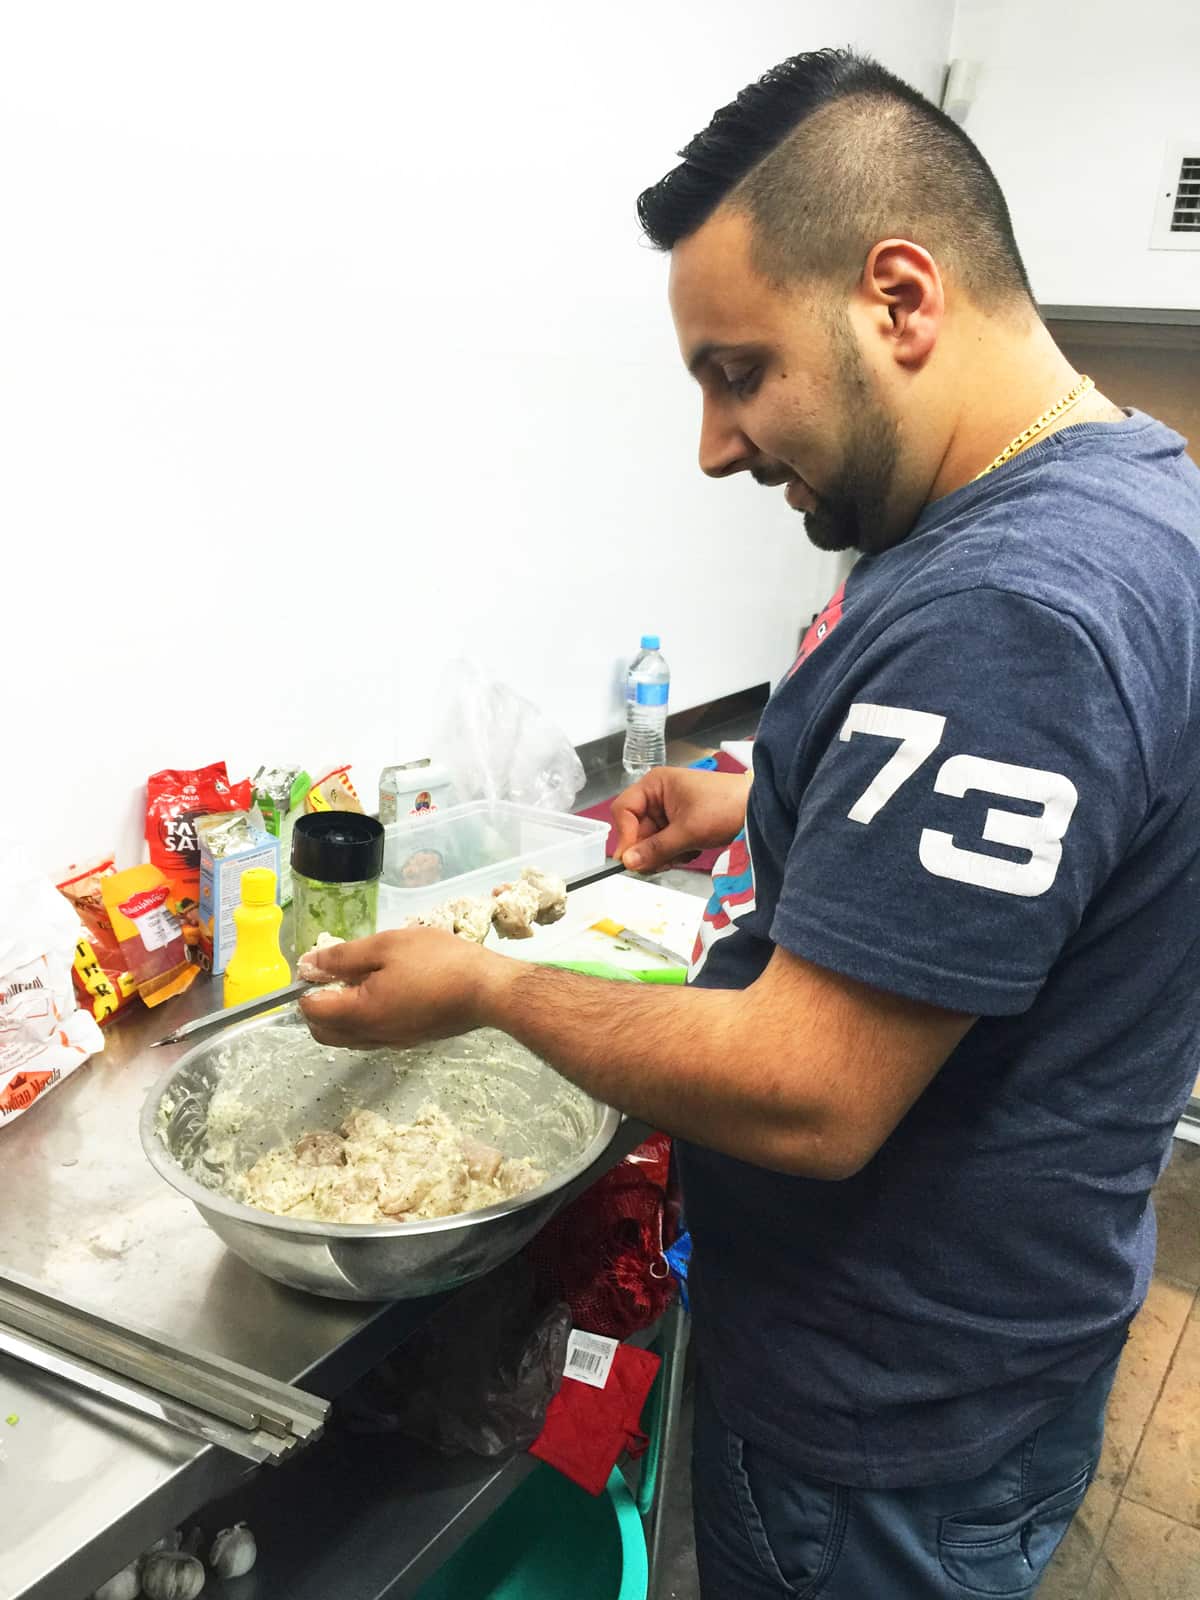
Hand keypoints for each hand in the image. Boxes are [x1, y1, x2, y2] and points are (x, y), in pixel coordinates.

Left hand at [298, 928, 514, 1050]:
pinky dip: (362, 1019)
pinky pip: (371, 1036)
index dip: (306, 987)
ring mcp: (392, 1042)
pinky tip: (383, 991)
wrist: (489, 990)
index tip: (320, 964)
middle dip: (316, 1006)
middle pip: (323, 1033)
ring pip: (347, 1038)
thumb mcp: (386, 946)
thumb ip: (342, 957)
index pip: (311, 1010)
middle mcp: (371, 1036)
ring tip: (360, 979)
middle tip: (333, 974)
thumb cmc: (438, 961)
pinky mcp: (410, 1040)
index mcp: (360, 1014)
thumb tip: (307, 966)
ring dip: (340, 1015)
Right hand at [611, 767, 749, 873]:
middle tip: (663, 864)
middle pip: (636, 829)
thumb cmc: (725, 808)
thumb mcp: (688, 830)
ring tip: (685, 853)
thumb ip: (656, 848)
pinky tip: (692, 851)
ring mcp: (669, 811)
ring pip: (650, 841)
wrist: (760, 809)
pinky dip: (676, 853)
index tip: (631, 860)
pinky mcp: (680, 824)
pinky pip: (665, 844)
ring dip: (664, 853)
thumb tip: (627, 863)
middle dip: (649, 849)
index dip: (626, 836)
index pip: (624, 811)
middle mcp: (657, 796)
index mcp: (654, 785)